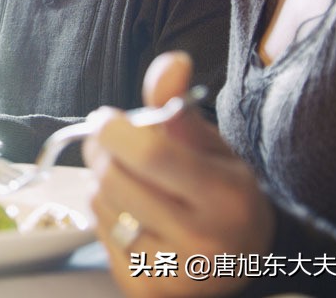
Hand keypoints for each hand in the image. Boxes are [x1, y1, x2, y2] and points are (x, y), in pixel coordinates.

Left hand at [82, 52, 274, 296]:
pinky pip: (97, 232)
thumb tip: (170, 61)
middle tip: (113, 145)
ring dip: (102, 182)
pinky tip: (132, 215)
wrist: (238, 258)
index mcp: (226, 195)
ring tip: (130, 182)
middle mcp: (202, 239)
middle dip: (102, 152)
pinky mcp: (142, 287)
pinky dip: (105, 215)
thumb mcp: (210, 145)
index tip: (108, 117)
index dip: (115, 128)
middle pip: (113, 178)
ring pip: (99, 202)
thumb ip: (178, 105)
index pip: (150, 153)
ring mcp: (171, 270)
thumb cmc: (219, 190)